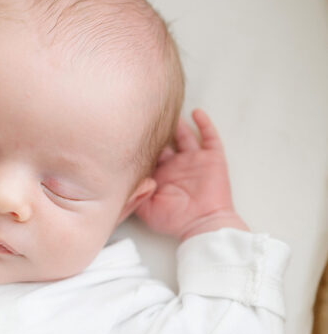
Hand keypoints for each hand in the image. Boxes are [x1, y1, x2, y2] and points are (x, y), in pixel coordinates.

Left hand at [133, 109, 248, 239]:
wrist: (202, 224)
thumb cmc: (174, 220)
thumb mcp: (146, 208)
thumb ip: (134, 191)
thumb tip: (121, 175)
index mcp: (161, 175)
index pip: (148, 154)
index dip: (141, 144)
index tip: (129, 129)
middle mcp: (176, 165)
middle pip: (165, 142)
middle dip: (156, 131)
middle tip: (145, 114)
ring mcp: (194, 160)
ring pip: (184, 135)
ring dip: (177, 123)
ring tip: (167, 109)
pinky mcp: (212, 158)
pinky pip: (210, 136)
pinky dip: (204, 123)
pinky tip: (196, 113)